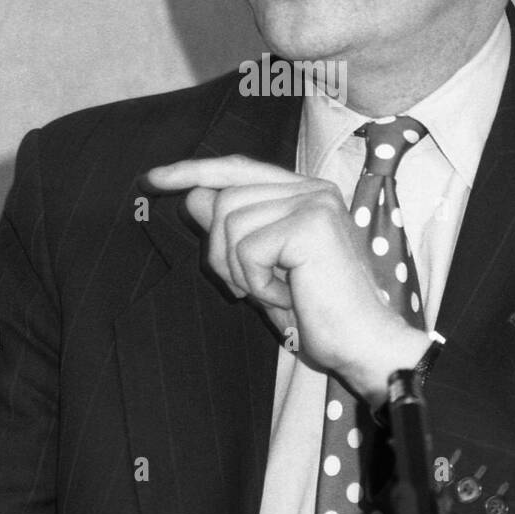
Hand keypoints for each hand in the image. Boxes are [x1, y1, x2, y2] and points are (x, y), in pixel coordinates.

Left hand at [144, 154, 428, 405]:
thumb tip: (194, 195)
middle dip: (220, 251)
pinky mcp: (311, 224)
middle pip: (226, 198)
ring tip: (276, 291)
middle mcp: (312, 189)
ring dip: (241, 271)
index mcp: (304, 193)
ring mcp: (314, 202)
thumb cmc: (319, 313)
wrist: (363, 343)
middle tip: (248, 288)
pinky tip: (289, 296)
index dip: (193, 171)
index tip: (151, 178)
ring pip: (232, 222)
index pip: (238, 169)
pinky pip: (248, 248)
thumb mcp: (262, 268)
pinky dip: (257, 282)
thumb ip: (231, 230)